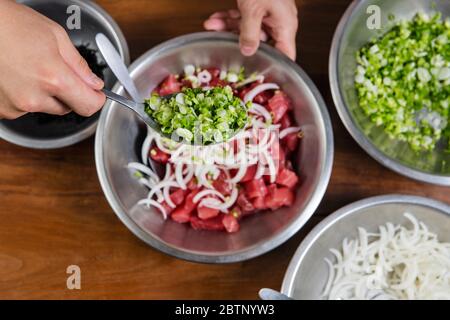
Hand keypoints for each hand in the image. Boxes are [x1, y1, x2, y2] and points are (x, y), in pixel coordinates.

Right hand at [0, 1, 105, 118]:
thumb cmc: (8, 24)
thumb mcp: (55, 35)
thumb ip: (79, 65)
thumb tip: (94, 83)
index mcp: (53, 78)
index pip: (89, 105)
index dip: (96, 99)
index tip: (96, 93)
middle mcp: (34, 98)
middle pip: (69, 108)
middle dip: (69, 92)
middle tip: (54, 69)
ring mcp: (15, 107)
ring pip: (46, 107)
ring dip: (45, 94)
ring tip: (29, 68)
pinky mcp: (2, 110)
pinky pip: (25, 107)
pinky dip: (25, 95)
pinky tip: (16, 75)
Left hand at [204, 0, 297, 59]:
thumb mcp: (253, 9)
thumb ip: (249, 33)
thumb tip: (247, 51)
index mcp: (286, 26)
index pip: (286, 56)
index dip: (276, 67)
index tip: (261, 75)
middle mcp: (278, 22)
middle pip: (261, 43)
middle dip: (240, 43)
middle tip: (225, 49)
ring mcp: (267, 13)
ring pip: (248, 29)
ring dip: (228, 27)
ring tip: (212, 26)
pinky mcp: (257, 5)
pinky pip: (243, 16)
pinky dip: (228, 17)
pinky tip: (214, 19)